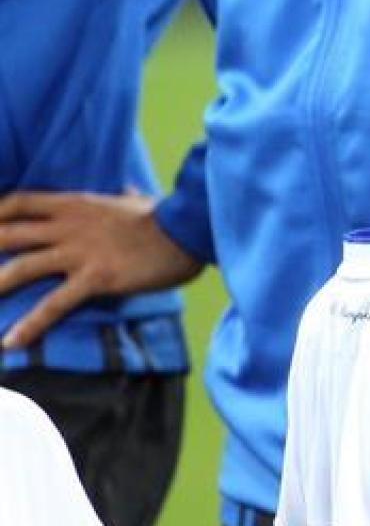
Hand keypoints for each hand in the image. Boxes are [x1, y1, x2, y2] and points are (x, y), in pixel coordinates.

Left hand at [0, 190, 201, 348]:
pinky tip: (11, 342)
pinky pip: (54, 304)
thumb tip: (126, 189)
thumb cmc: (166, 217)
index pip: (19, 202)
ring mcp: (80, 252)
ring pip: (21, 268)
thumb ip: (123, 195)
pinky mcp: (96, 278)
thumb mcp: (138, 200)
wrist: (189, 232)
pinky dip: (30, 324)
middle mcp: (69, 225)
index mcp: (75, 203)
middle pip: (8, 234)